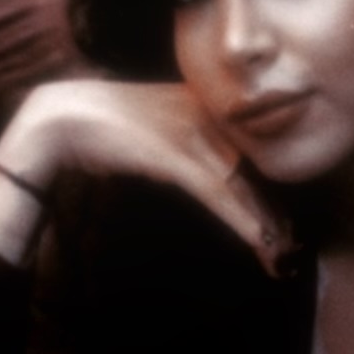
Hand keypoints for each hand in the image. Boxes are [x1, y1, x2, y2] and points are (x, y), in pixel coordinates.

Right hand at [0, 78, 286, 269]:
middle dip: (273, 208)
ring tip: (281, 253)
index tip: (281, 217)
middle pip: (252, 165)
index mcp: (203, 100)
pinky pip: (218, 193)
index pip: (248, 146)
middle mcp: (204, 111)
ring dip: (264, 222)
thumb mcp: (157, 127)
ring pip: (241, 182)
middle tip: (290, 243)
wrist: (63, 118)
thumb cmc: (106, 125)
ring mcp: (191, 131)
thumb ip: (186, 140)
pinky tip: (260, 242)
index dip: (267, 185)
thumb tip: (212, 169)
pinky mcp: (175, 155)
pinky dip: (241, 220)